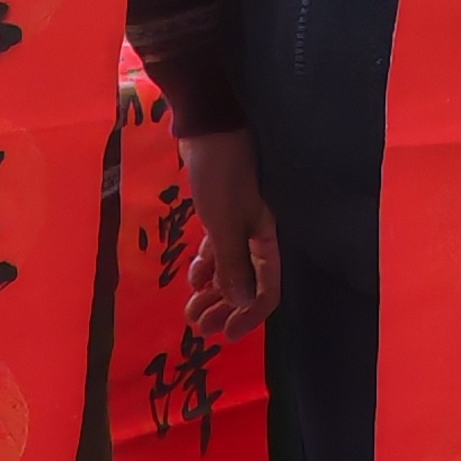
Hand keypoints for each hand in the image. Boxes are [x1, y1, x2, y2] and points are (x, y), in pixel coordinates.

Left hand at [179, 128, 280, 340]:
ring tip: (191, 311)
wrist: (206, 127)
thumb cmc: (220, 175)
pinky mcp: (222, 211)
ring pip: (231, 267)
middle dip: (225, 308)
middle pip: (247, 283)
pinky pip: (219, 248)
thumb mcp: (225, 224)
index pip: (267, 288)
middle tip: (200, 328)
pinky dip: (207, 265)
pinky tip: (193, 279)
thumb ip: (234, 265)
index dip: (250, 315)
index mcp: (269, 238)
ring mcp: (240, 223)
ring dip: (213, 291)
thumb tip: (245, 305)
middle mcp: (259, 235)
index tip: (227, 334)